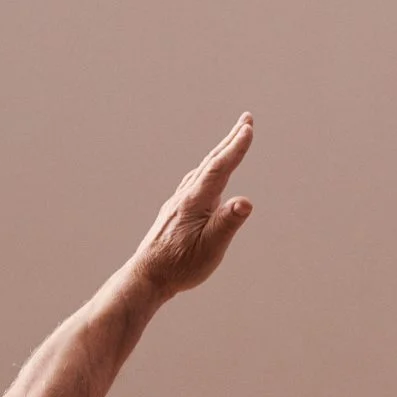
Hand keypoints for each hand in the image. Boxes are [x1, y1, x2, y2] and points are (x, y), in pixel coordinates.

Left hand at [125, 115, 255, 295]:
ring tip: (233, 142)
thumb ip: (228, 222)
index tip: (248, 129)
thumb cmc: (181, 265)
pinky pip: (196, 181)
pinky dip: (209, 169)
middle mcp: (186, 196)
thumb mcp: (210, 248)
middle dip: (230, 140)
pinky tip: (209, 175)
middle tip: (246, 119)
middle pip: (211, 162)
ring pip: (203, 170)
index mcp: (195, 201)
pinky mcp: (177, 211)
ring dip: (220, 153)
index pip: (220, 168)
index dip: (235, 148)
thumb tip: (246, 202)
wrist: (148, 276)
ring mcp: (179, 202)